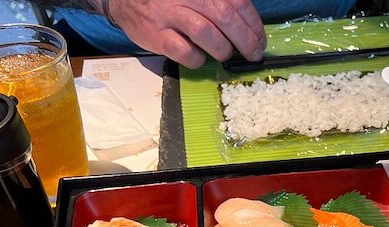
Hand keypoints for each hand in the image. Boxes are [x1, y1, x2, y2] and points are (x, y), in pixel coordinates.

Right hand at [104, 0, 266, 67]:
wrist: (127, 1)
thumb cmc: (170, 2)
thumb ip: (221, 5)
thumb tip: (250, 28)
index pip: (237, 2)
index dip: (253, 24)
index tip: (260, 40)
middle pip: (225, 16)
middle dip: (245, 40)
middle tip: (253, 54)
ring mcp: (170, 15)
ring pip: (206, 33)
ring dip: (223, 49)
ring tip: (225, 54)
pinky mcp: (156, 35)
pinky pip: (184, 52)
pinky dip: (197, 59)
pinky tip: (199, 58)